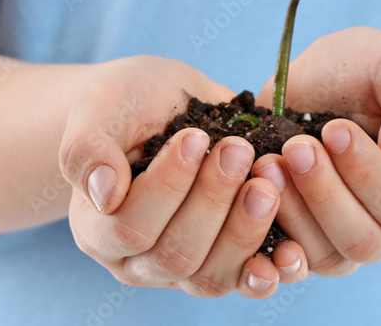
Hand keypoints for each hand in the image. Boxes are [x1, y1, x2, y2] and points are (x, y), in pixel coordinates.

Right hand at [59, 55, 283, 297]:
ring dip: (245, 230)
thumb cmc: (128, 101)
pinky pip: (246, 281)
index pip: (130, 227)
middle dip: (213, 201)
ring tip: (268, 181)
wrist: (167, 100)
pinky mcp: (226, 260)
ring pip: (211, 275)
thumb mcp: (101, 106)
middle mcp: (137, 260)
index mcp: (97, 227)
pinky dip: (272, 268)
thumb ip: (89, 147)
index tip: (196, 136)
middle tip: (239, 150)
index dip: (168, 186)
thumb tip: (103, 193)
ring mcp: (183, 266)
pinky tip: (292, 248)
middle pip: (175, 255)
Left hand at [254, 27, 380, 279]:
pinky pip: (288, 261)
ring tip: (266, 162)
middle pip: (363, 241)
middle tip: (294, 147)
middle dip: (324, 195)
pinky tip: (248, 209)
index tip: (334, 129)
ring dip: (293, 212)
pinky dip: (267, 243)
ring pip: (325, 256)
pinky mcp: (302, 239)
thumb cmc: (376, 69)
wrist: (331, 76)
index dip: (367, 174)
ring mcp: (344, 238)